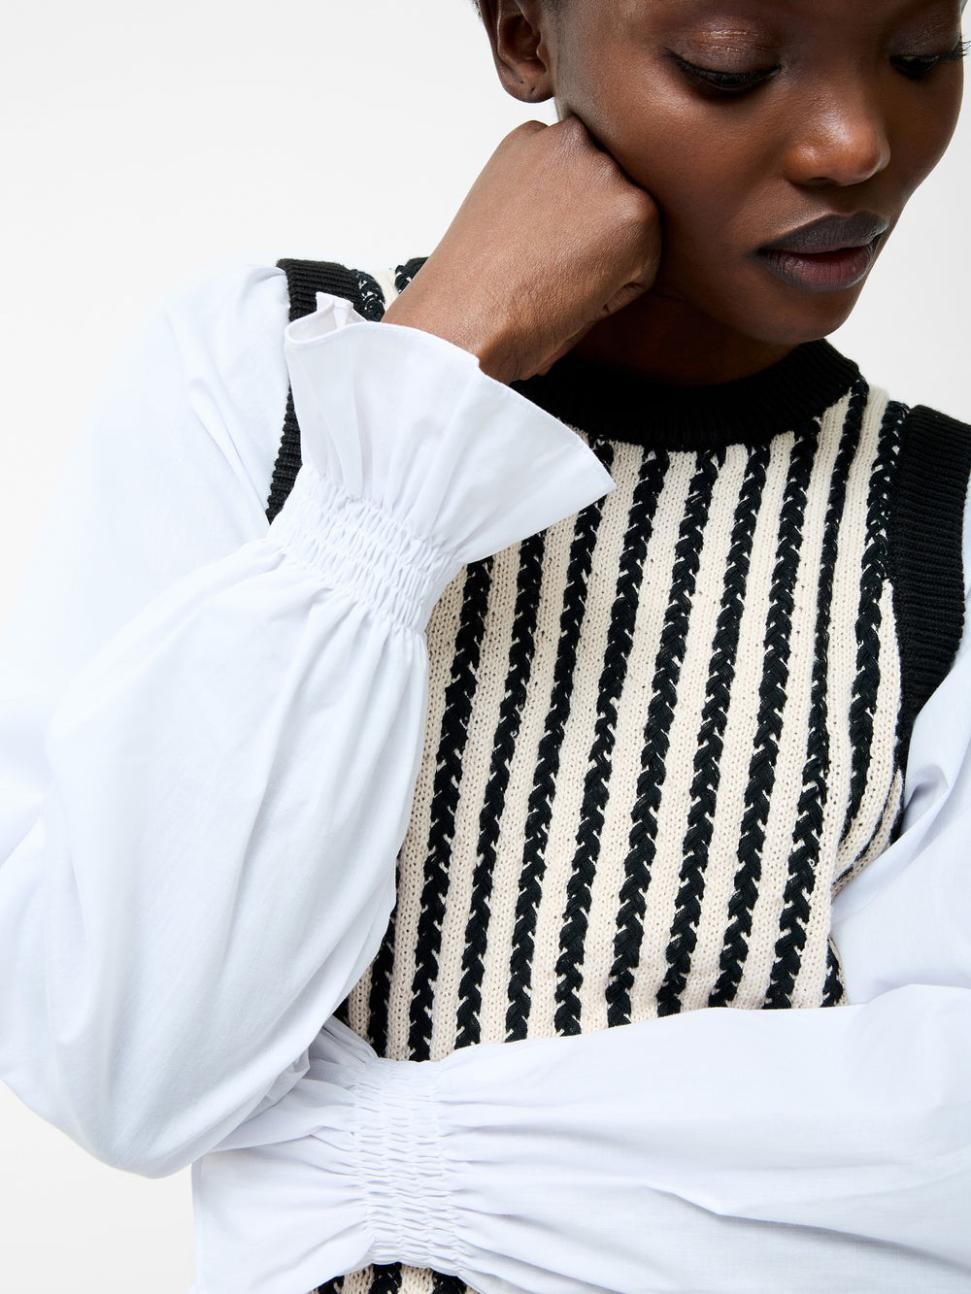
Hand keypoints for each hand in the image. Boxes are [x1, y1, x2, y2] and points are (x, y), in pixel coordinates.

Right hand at [381, 114, 661, 384]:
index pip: (581, 186)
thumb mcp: (502, 214)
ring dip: (605, 265)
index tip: (530, 254)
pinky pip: (644, 268)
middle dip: (590, 240)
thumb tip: (579, 218)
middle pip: (610, 201)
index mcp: (533, 138)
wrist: (461, 323)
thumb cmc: (471, 290)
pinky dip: (616, 294)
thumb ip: (545, 196)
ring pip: (631, 233)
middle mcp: (571, 138)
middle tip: (543, 272)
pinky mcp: (634, 212)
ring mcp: (606, 172)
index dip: (561, 234)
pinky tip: (573, 295)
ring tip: (555, 282)